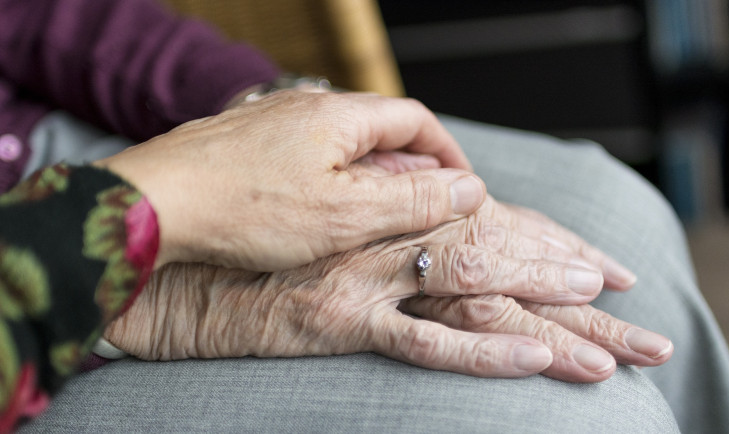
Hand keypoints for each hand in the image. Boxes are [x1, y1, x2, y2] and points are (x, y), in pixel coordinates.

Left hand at [95, 91, 482, 269]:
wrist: (152, 206)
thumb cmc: (245, 209)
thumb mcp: (345, 214)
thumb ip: (412, 199)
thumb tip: (469, 189)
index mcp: (339, 115)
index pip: (416, 120)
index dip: (447, 153)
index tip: (462, 187)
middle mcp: (305, 107)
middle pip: (379, 130)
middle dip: (410, 168)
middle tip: (422, 209)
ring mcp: (271, 122)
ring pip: (340, 144)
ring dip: (369, 176)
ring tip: (374, 217)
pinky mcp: (243, 144)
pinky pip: (303, 156)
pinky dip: (328, 180)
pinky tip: (316, 212)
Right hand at [105, 188, 670, 381]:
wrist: (187, 264)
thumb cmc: (261, 245)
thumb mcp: (332, 228)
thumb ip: (384, 224)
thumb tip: (434, 224)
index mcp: (392, 211)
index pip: (491, 224)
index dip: (549, 243)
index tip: (601, 266)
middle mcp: (388, 234)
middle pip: (500, 255)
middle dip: (569, 281)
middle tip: (630, 307)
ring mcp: (368, 276)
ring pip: (477, 289)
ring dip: (546, 316)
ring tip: (608, 347)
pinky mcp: (341, 317)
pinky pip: (422, 337)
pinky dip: (481, 348)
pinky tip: (532, 360)